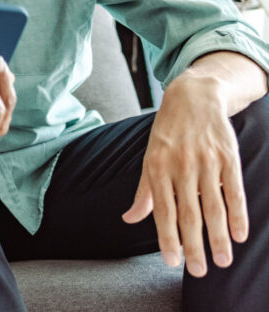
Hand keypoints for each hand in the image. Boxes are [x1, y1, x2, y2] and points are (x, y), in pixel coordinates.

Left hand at [122, 73, 247, 276]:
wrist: (193, 97)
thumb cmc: (168, 133)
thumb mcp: (150, 156)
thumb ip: (143, 191)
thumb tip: (129, 219)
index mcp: (157, 166)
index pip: (162, 209)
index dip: (167, 237)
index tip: (172, 262)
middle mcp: (180, 165)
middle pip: (189, 213)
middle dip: (194, 245)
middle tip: (199, 271)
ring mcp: (205, 160)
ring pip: (213, 206)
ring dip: (219, 237)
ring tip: (223, 261)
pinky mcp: (227, 156)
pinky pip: (234, 190)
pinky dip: (238, 214)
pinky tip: (240, 235)